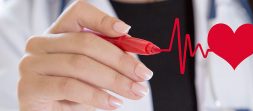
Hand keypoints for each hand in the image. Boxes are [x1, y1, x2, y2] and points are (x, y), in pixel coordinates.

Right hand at [18, 1, 152, 110]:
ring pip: (80, 64)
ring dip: (114, 80)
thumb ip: (110, 57)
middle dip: (120, 60)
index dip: (102, 19)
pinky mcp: (29, 87)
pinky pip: (70, 87)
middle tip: (143, 75)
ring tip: (134, 91)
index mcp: (57, 34)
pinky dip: (96, 96)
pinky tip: (113, 103)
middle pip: (85, 42)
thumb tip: (134, 52)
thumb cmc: (76, 94)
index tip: (126, 31)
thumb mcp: (95, 71)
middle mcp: (40, 44)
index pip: (78, 13)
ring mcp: (31, 64)